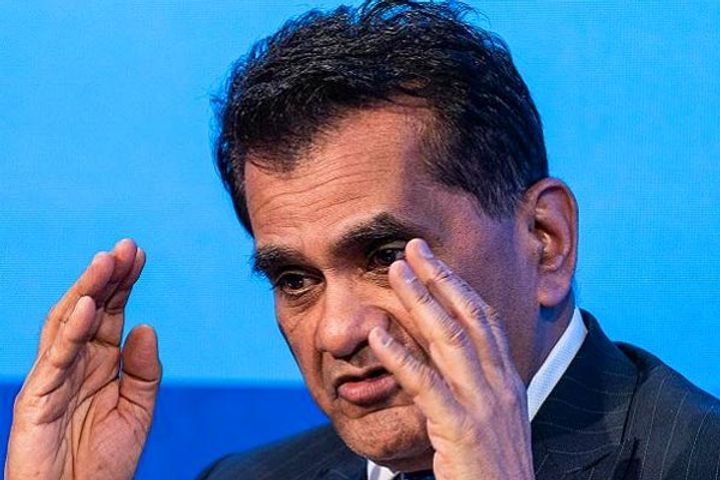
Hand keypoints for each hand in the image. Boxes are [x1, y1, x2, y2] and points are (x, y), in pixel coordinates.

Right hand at [4, 239, 160, 479]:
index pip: (110, 313)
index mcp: (100, 363)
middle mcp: (76, 364)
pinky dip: (70, 330)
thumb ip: (144, 370)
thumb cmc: (105, 461)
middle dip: (107, 277)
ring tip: (107, 261)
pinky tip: (87, 304)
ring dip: (87, 291)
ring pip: (68, 324)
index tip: (140, 254)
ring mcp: (54, 378)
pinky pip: (55, 359)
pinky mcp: (36, 400)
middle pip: (90, 310)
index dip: (124, 284)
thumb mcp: (137, 410)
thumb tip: (147, 326)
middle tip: (126, 247)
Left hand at [368, 239, 533, 478]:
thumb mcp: (492, 421)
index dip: (460, 285)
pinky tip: (378, 334)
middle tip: (413, 247)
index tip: (436, 261)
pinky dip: (400, 354)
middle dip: (440, 277)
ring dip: (420, 300)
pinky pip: (426, 384)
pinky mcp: (461, 428)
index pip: (485, 320)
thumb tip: (446, 364)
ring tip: (395, 271)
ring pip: (449, 338)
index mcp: (507, 381)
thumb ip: (474, 389)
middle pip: (469, 316)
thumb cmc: (494, 470)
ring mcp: (483, 405)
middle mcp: (500, 385)